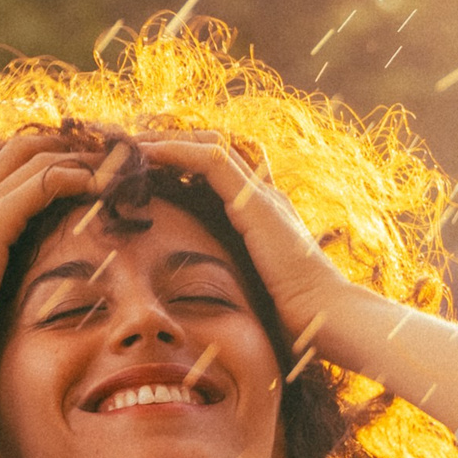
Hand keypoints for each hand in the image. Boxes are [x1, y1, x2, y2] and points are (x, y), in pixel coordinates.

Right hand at [0, 132, 100, 364]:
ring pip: (35, 157)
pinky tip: (102, 187)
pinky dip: (77, 178)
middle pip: (17, 146)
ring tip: (113, 168)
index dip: (25, 155)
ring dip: (80, 158)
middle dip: (63, 147)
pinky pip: (44, 182)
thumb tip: (20, 280)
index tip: (64, 168)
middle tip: (100, 161)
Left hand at [132, 131, 348, 346]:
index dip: (184, 161)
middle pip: (215, 148)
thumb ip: (234, 285)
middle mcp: (265, 195)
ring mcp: (262, 195)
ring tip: (131, 146)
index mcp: (264, 214)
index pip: (222, 170)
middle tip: (132, 149)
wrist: (326, 316)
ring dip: (167, 141)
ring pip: (210, 145)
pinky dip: (176, 152)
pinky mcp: (254, 202)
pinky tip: (148, 155)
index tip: (148, 168)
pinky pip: (211, 161)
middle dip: (171, 142)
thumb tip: (205, 311)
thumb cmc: (295, 317)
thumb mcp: (255, 293)